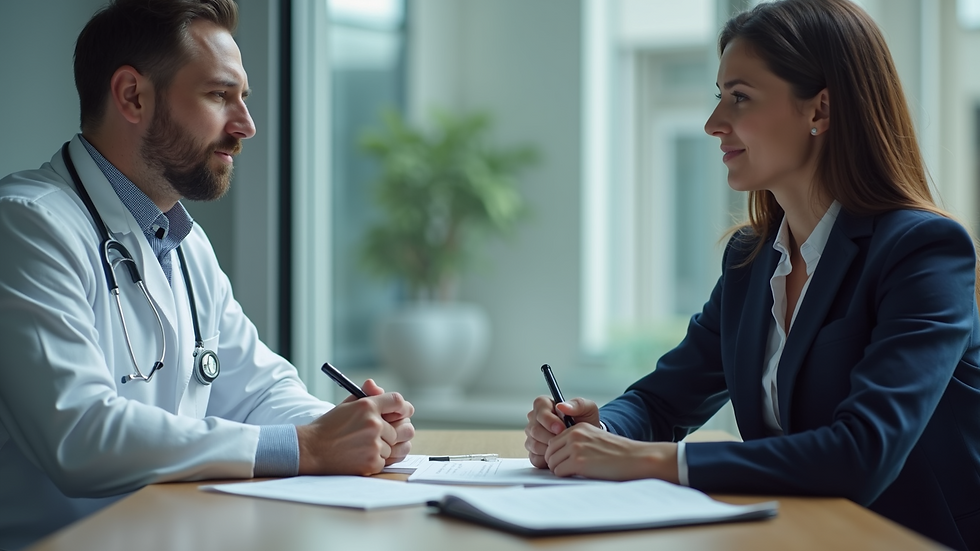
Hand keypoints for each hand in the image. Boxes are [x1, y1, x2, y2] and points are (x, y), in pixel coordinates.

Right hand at [297, 379, 414, 474]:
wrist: (310, 450)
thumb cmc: (328, 427)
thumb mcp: (346, 406)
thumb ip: (366, 395)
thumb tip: (377, 386)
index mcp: (367, 405)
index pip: (398, 401)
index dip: (403, 408)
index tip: (402, 414)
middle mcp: (373, 423)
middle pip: (403, 428)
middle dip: (395, 432)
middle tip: (387, 434)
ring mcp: (374, 444)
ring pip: (393, 446)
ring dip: (382, 448)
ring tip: (363, 446)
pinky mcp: (372, 462)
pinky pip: (385, 461)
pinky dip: (375, 461)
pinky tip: (360, 456)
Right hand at [524, 395, 599, 468]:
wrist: (589, 441)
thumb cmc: (588, 422)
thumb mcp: (588, 409)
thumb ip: (577, 405)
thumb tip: (561, 406)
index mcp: (545, 405)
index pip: (539, 407)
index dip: (548, 419)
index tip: (561, 428)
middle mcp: (535, 420)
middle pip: (534, 429)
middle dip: (550, 437)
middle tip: (565, 441)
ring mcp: (533, 436)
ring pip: (533, 444)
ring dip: (549, 449)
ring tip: (563, 448)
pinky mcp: (533, 452)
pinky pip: (534, 458)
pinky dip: (546, 459)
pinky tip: (558, 456)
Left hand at [544, 423, 678, 482]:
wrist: (635, 458)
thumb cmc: (619, 454)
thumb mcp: (595, 439)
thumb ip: (578, 442)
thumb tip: (558, 456)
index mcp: (579, 427)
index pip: (553, 441)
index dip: (557, 454)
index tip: (564, 462)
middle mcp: (575, 434)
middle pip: (549, 451)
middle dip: (556, 462)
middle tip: (567, 471)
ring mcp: (575, 447)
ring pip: (552, 462)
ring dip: (559, 470)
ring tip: (574, 474)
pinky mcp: (578, 462)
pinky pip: (558, 471)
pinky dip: (564, 476)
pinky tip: (577, 476)